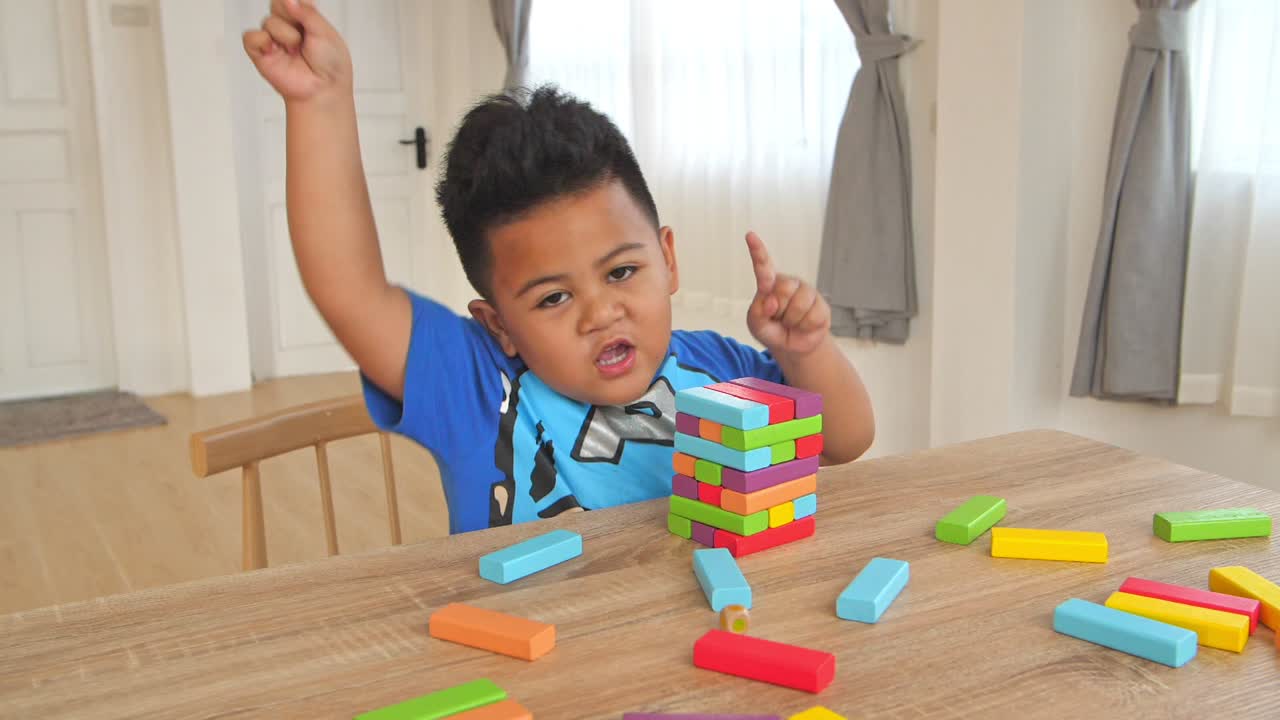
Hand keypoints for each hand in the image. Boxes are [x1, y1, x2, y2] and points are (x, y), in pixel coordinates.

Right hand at [243, 0, 351, 105]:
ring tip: (297, 51)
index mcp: (304, 19)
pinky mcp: (260, 53)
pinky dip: (263, 41)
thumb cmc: (329, 65)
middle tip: (304, 36)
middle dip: (292, 18)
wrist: (323, 90)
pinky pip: (251, 36)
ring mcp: (273, 40)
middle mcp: (287, 27)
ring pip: (269, 21)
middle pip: (277, 4)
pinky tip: (276, 51)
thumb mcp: (324, 31)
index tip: (304, 12)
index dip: (295, 3)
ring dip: (286, 35)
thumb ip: (306, 12)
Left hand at [745, 231, 830, 356]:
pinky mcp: (821, 302)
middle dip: (779, 310)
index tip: (750, 235)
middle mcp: (788, 282)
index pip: (763, 266)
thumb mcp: (757, 325)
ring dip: (792, 321)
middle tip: (778, 317)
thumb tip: (771, 301)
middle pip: (783, 289)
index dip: (758, 251)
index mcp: (768, 283)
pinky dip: (805, 327)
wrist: (793, 345)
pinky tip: (803, 324)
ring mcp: (805, 291)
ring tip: (791, 321)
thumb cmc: (771, 330)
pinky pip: (812, 317)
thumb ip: (758, 314)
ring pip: (799, 305)